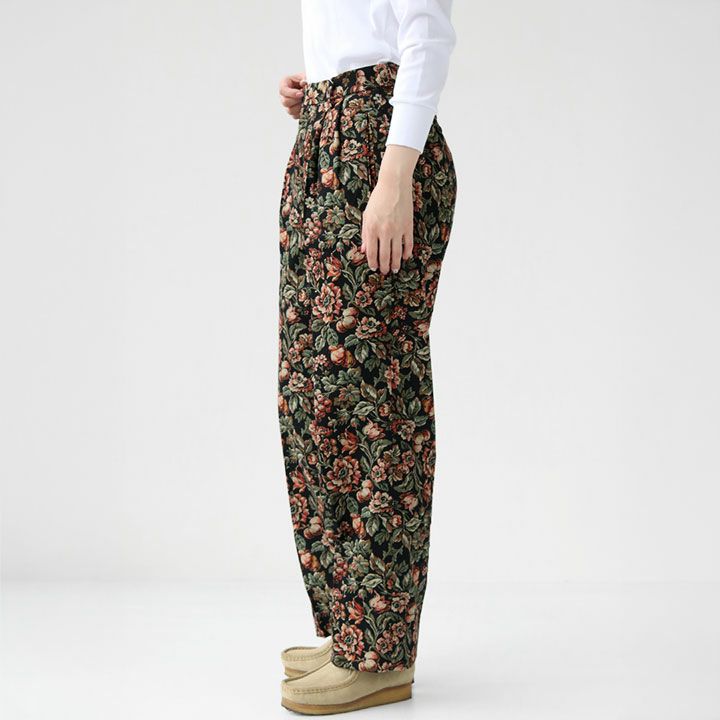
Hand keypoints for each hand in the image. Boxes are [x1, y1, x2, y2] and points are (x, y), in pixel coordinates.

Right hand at [279, 73, 305, 118]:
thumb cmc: (307, 80)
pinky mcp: (292, 112)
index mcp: (284, 83)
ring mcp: (287, 105)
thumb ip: (304, 78)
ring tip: (307, 102)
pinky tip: (307, 107)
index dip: (291, 93)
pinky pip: (295, 116)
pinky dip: (302, 113)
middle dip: (296, 101)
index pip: (283, 90)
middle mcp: (283, 95)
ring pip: (290, 110)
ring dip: (300, 107)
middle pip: (285, 102)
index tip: (301, 94)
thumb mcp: (306, 76)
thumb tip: (303, 83)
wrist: (311, 87)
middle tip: (305, 98)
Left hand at [361, 145, 419, 273]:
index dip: (372, 262)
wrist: (394, 185)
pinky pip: (408, 243)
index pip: (372, 252)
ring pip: (397, 252)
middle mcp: (384, 231)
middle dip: (384, 266)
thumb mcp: (367, 215)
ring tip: (396, 269)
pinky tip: (405, 257)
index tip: (374, 267)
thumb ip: (365, 234)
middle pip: (384, 255)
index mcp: (372, 228)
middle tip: (385, 272)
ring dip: (396, 263)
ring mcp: (397, 229)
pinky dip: (407, 252)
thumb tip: (364, 250)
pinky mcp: (408, 226)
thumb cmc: (378, 199)